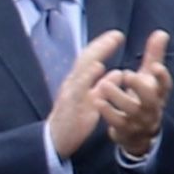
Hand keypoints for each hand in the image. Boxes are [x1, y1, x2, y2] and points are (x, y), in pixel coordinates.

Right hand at [44, 29, 126, 158]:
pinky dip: (88, 77)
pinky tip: (97, 69)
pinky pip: (79, 89)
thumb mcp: (91, 100)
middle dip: (100, 46)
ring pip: (81, 71)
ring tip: (107, 44)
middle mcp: (72, 84)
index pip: (90, 60)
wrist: (56, 139)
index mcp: (78, 81)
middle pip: (85, 60)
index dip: (102, 47)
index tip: (117, 35)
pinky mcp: (71, 106)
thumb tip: (117, 73)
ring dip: (94, 56)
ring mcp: (70, 94)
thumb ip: (103, 86)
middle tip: (116, 34)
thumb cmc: (74, 119)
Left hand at [92, 30, 173, 159]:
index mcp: (158, 93)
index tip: (155, 66)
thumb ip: (154, 55)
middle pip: (150, 99)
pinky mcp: (124, 129)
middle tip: (127, 73)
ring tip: (104, 84)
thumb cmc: (143, 98)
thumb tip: (161, 32)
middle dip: (140, 87)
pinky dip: (107, 111)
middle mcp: (151, 107)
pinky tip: (97, 100)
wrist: (138, 132)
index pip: (165, 85)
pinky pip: (116, 121)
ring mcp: (138, 119)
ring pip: (131, 110)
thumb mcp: (148, 77)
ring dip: (118, 97)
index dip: (162, 77)